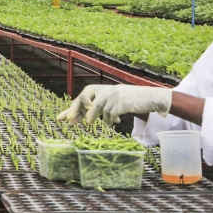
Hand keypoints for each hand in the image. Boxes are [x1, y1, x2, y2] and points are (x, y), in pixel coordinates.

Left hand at [57, 84, 172, 125]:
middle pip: (85, 98)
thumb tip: (83, 119)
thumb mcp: (113, 102)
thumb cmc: (130, 101)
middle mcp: (106, 90)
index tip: (62, 119)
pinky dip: (111, 119)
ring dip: (92, 116)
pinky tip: (116, 121)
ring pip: (97, 107)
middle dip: (76, 110)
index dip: (72, 107)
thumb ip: (100, 108)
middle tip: (69, 121)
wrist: (151, 98)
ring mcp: (113, 95)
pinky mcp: (121, 102)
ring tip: (88, 123)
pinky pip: (111, 113)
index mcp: (103, 89)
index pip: (83, 97)